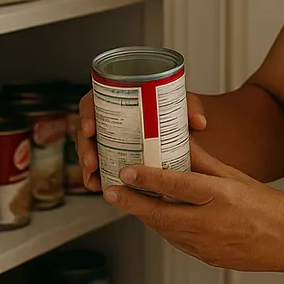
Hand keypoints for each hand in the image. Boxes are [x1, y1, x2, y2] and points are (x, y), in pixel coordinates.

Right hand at [77, 89, 207, 191]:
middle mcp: (107, 117)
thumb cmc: (171, 108)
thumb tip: (199, 121)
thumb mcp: (179, 103)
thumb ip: (189, 107)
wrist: (176, 123)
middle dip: (85, 147)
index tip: (90, 128)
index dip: (86, 114)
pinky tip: (99, 186)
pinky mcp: (110, 154)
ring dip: (88, 166)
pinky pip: (97, 164)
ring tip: (94, 179)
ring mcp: (107, 137)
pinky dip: (96, 176)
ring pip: (89, 149)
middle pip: (86, 130)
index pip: (92, 102)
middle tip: (92, 161)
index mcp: (115, 97)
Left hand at [102, 141, 283, 273]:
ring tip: (126, 200)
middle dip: (130, 202)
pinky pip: (176, 240)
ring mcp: (206, 245)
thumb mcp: (235, 175)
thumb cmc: (267, 205)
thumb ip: (204, 161)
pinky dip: (163, 227)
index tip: (125, 171)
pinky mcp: (205, 257)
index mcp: (219, 196)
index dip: (146, 177)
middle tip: (109, 191)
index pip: (175, 185)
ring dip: (144, 215)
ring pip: (164, 229)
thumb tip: (181, 142)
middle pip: (159, 213)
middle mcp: (209, 223)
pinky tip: (155, 216)